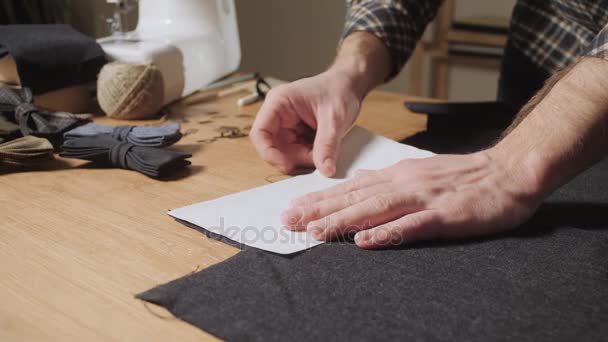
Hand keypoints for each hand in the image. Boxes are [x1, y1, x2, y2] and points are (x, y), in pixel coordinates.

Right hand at [250, 70, 361, 176]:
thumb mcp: (335, 118)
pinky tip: (323, 151)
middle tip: (317, 160)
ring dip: (303, 160)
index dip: (269, 153)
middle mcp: (277, 115)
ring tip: (324, 152)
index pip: (260, 134)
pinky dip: (309, 158)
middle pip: (272, 148)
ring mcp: (285, 126)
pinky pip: (296, 154)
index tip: (289, 166)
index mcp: (278, 103)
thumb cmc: (339, 90)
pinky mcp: (295, 134)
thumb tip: (325, 170)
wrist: (349, 86)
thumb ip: (327, 144)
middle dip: (293, 159)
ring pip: (284, 154)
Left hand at [281, 151, 543, 248]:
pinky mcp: (444, 215)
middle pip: (354, 198)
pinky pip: (412, 226)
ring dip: (343, 221)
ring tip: (316, 232)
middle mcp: (403, 183)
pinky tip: (364, 241)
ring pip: (375, 210)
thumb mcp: (418, 171)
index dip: (319, 199)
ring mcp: (423, 198)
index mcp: (397, 175)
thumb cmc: (463, 176)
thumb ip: (387, 180)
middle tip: (289, 221)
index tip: (293, 208)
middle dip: (319, 210)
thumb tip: (358, 183)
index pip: (350, 189)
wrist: (507, 172)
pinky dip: (387, 233)